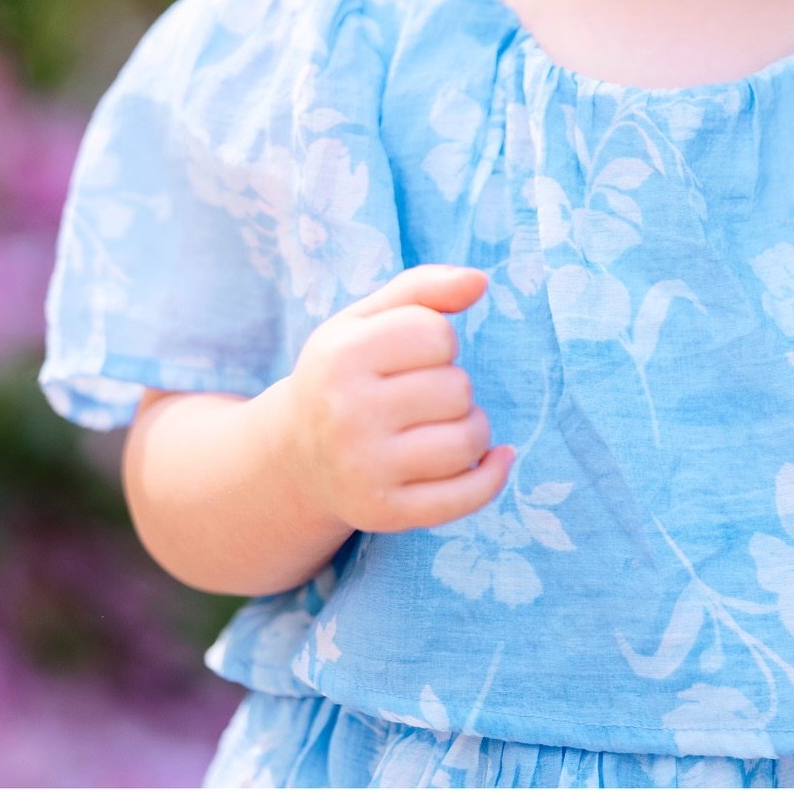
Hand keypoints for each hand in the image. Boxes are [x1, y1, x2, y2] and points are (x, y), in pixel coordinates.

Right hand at [282, 263, 512, 533]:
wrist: (297, 457)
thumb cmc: (345, 373)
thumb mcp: (368, 318)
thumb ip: (425, 287)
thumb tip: (481, 280)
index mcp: (341, 357)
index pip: (437, 334)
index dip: (438, 340)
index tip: (412, 355)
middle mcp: (346, 415)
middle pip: (457, 388)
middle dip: (453, 386)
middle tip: (421, 396)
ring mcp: (365, 470)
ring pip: (468, 440)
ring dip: (471, 428)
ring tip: (442, 425)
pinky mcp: (386, 513)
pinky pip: (467, 496)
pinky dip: (493, 475)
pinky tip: (496, 458)